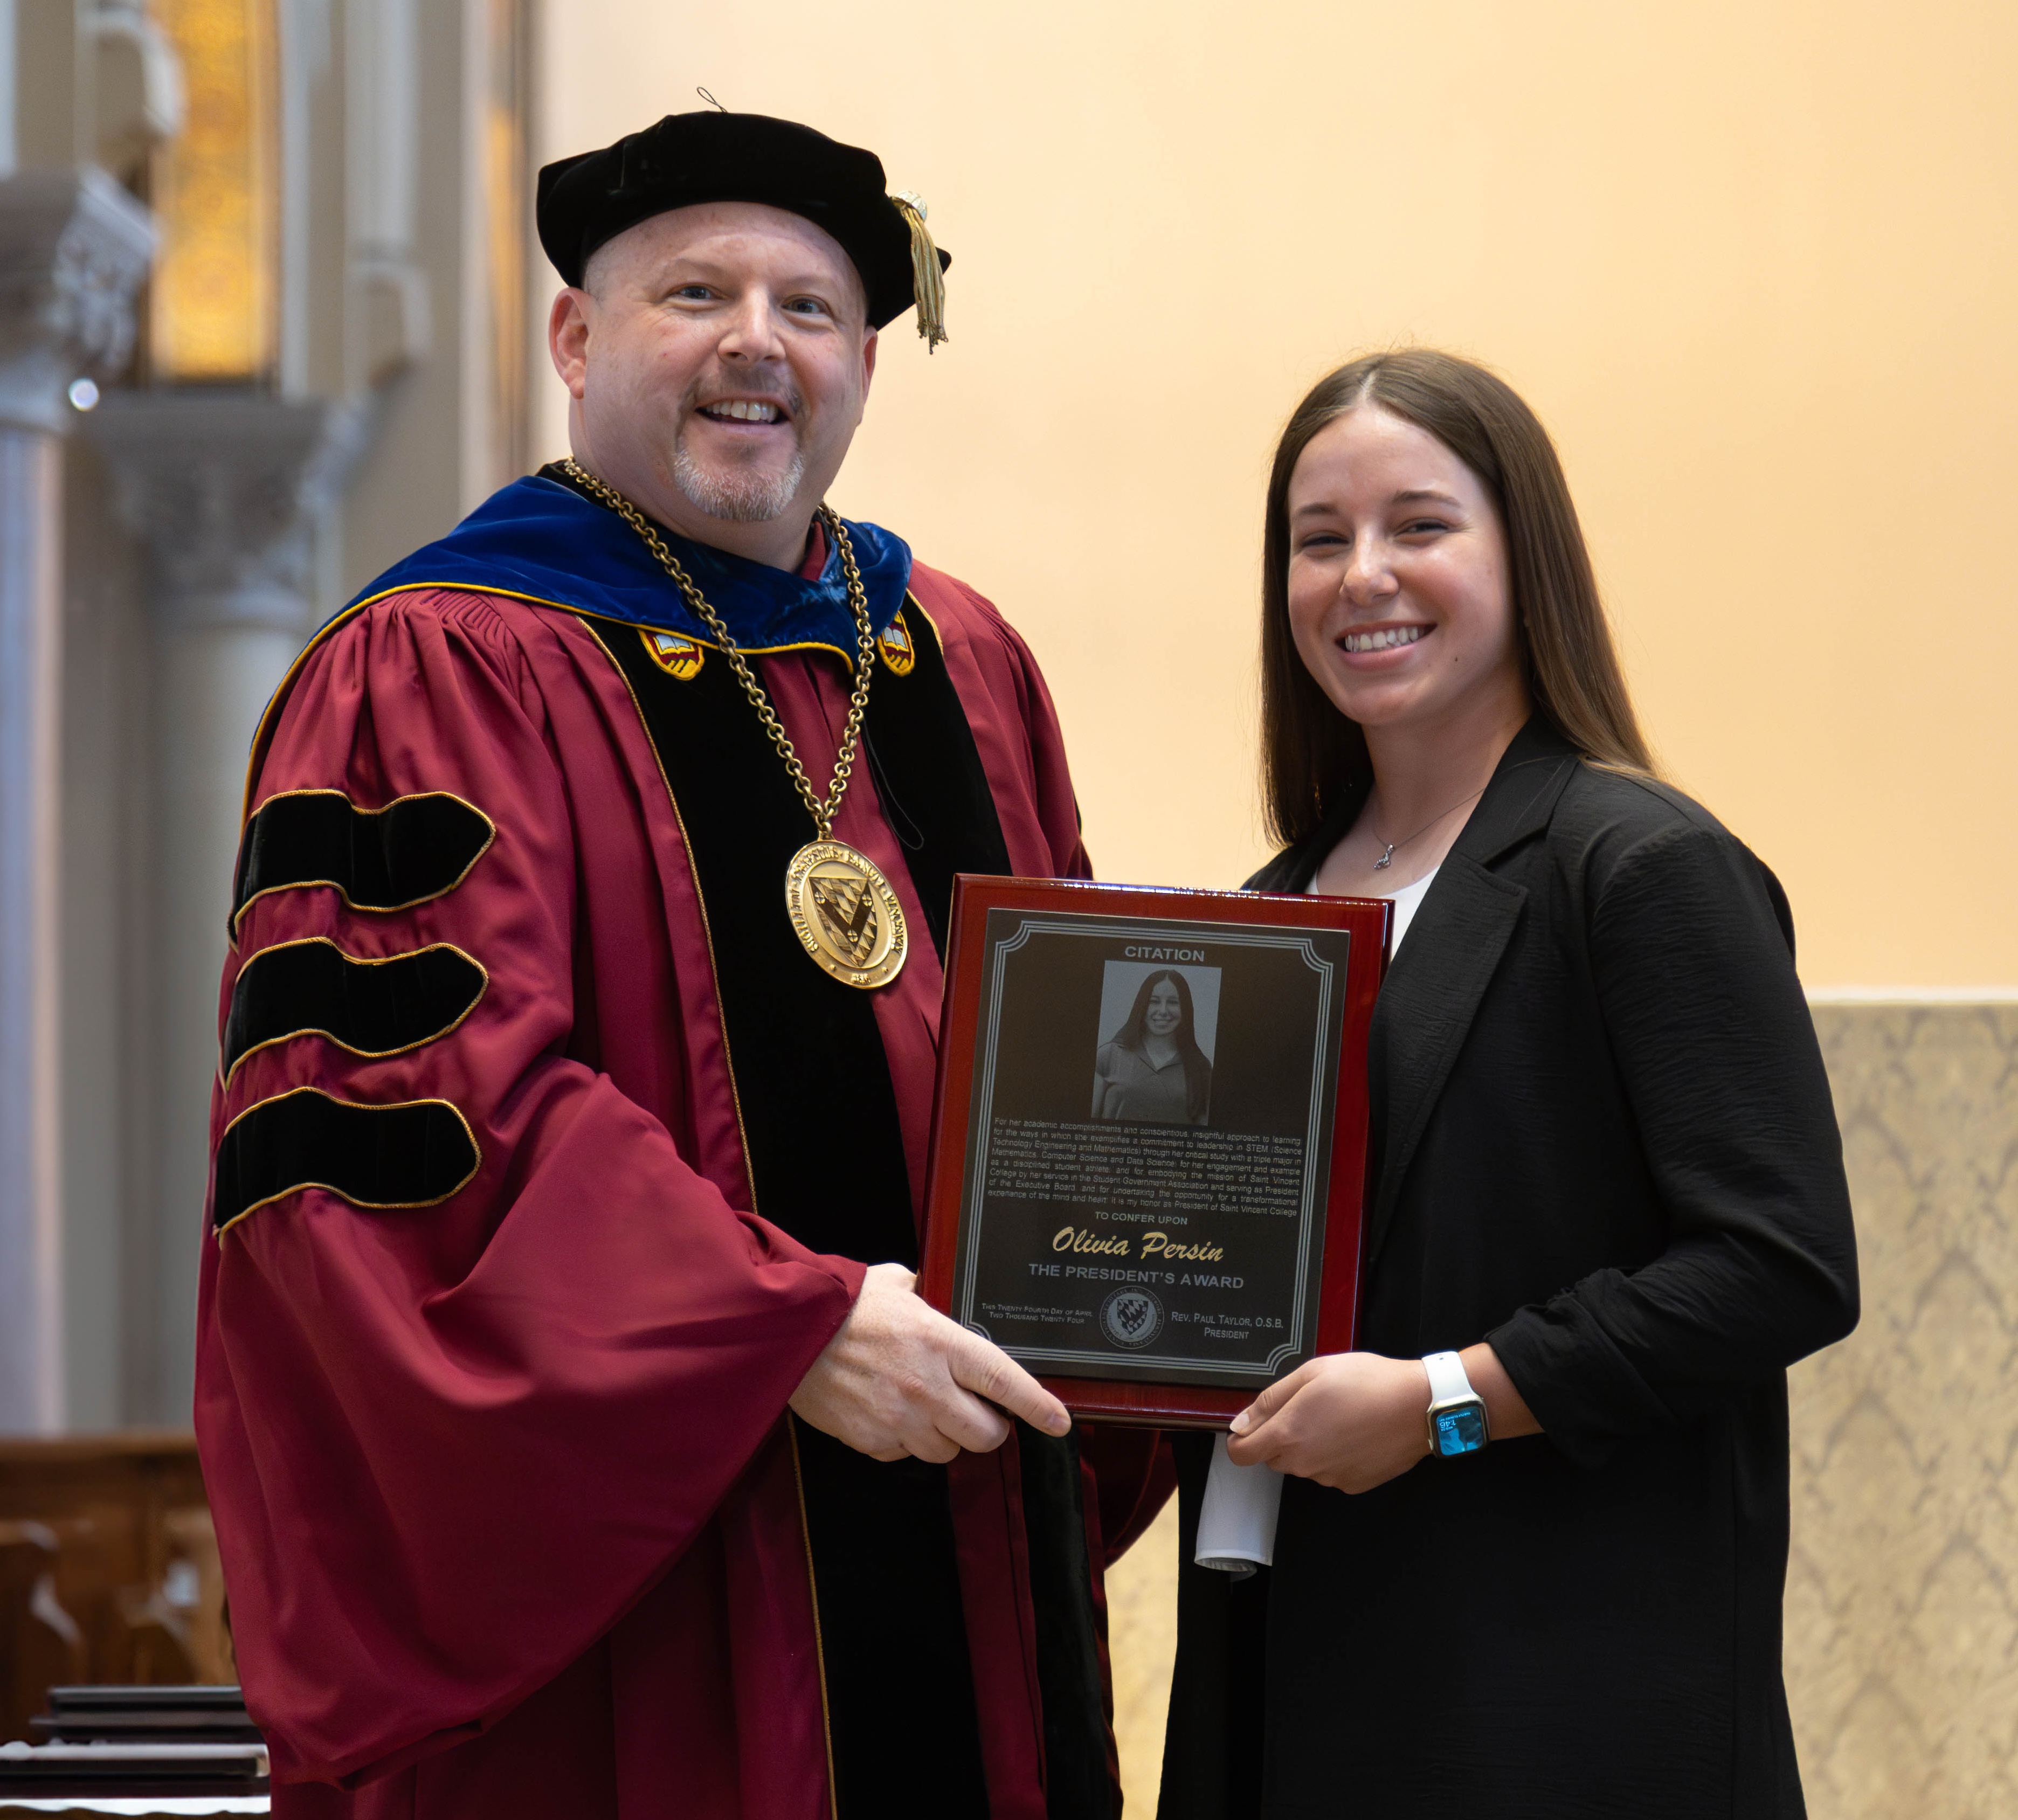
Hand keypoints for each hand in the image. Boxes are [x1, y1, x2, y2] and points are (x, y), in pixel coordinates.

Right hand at [789, 1263, 1071, 1463]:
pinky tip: (888, 1413)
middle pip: (985, 1434)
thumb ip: (930, 1293)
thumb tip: (941, 1290)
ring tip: (923, 1406)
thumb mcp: (898, 1284)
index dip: (1039, 1407)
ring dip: (943, 1435)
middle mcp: (928, 1387)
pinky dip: (903, 1441)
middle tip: (976, 1409)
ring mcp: (900, 1419)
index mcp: (943, 1343)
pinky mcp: (871, 1440)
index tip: (1058, 1422)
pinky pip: (903, 1455)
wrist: (788, 1330)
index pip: (1006, 1382)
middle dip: (987, 1426)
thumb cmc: (844, 1304)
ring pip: (946, 1451)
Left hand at [1222, 1351, 1430, 1492]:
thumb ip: (1271, 1399)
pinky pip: (1329, 1472)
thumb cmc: (1366, 1382)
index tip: (1253, 1425)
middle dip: (1280, 1436)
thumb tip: (1241, 1423)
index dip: (1241, 1439)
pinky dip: (1334, 1456)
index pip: (1241, 1454)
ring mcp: (1329, 1478)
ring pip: (1302, 1464)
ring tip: (1337, 1416)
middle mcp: (1305, 1463)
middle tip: (1308, 1407)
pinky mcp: (1353, 1484)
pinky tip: (1353, 1433)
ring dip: (1308, 1445)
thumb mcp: (1311, 1373)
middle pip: (1272, 1457)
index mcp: (1288, 1434)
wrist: (1418, 1406)